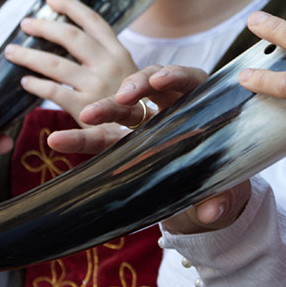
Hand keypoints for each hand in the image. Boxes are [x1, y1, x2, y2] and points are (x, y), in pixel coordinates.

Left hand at [3, 0, 140, 125]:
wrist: (147, 136)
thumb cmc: (131, 106)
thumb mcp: (128, 76)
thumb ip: (104, 59)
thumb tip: (73, 39)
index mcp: (121, 54)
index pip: (94, 22)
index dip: (72, 7)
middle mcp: (110, 66)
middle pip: (72, 38)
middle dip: (45, 27)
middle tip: (25, 24)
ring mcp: (97, 86)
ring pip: (54, 63)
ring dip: (28, 56)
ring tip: (12, 52)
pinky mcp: (84, 108)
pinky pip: (51, 91)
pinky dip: (35, 85)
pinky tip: (26, 83)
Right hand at [47, 64, 248, 233]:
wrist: (208, 192)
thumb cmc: (222, 178)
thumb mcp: (227, 187)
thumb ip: (222, 198)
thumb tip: (213, 210)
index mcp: (203, 105)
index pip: (192, 80)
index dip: (178, 76)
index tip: (162, 80)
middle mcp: (172, 106)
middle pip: (153, 84)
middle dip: (138, 84)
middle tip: (124, 95)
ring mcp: (146, 122)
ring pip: (123, 107)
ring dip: (104, 107)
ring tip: (86, 115)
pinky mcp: (124, 141)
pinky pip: (101, 137)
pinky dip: (80, 138)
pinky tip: (58, 141)